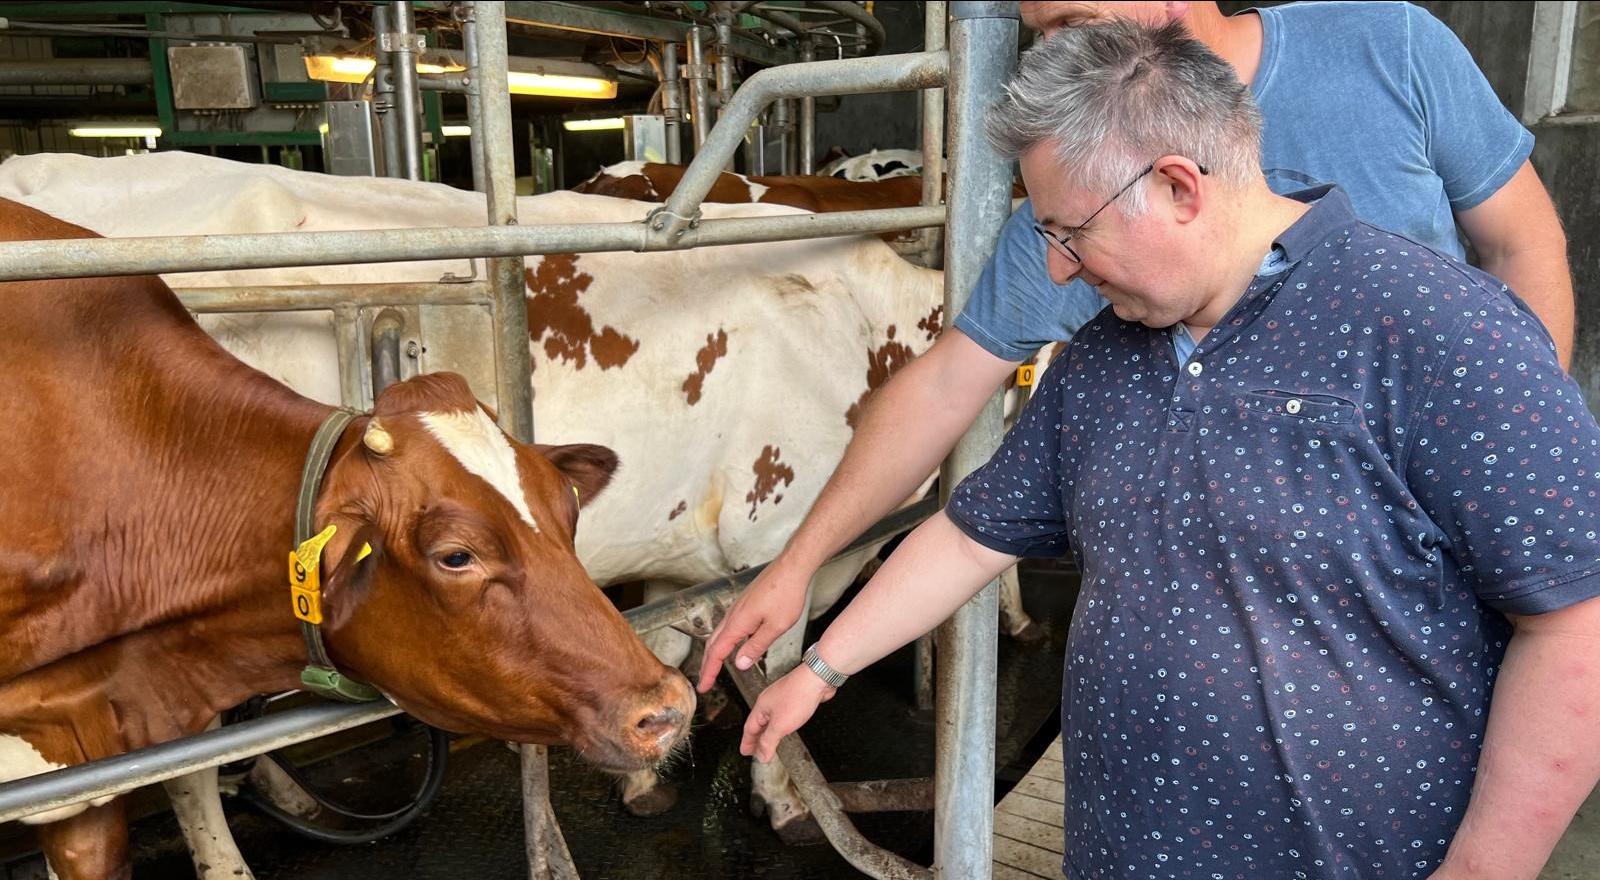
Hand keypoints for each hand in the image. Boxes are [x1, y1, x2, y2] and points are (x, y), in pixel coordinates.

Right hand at [697, 557, 811, 691]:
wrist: (792, 567)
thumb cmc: (786, 594)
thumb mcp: (775, 627)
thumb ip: (756, 647)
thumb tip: (739, 663)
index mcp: (738, 623)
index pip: (716, 652)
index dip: (709, 671)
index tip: (704, 687)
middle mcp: (733, 614)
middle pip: (712, 644)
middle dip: (707, 665)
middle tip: (705, 682)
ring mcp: (738, 607)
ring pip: (719, 633)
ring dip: (714, 652)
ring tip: (714, 667)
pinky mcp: (745, 603)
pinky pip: (728, 625)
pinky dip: (724, 640)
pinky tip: (733, 645)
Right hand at [739, 666, 835, 762]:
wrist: (816, 679)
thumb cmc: (798, 695)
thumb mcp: (780, 725)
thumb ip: (769, 741)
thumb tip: (761, 755)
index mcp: (761, 707)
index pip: (749, 728)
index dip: (747, 742)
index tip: (745, 752)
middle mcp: (769, 702)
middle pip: (758, 724)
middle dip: (756, 739)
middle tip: (754, 751)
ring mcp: (781, 700)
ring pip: (770, 720)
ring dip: (768, 733)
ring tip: (768, 743)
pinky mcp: (794, 700)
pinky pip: (782, 717)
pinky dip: (780, 727)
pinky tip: (785, 729)